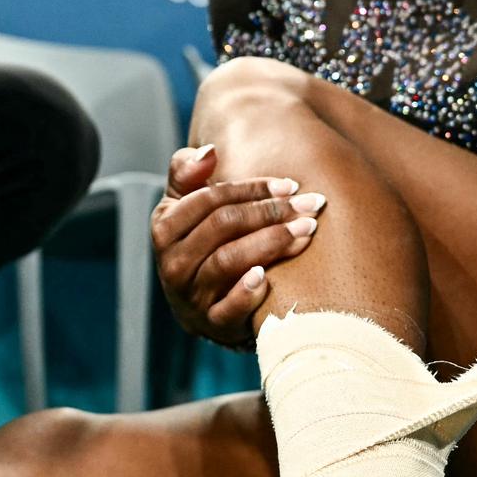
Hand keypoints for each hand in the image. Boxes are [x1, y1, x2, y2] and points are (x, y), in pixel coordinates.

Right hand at [151, 143, 321, 348]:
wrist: (200, 304)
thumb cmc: (201, 242)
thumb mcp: (185, 206)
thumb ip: (188, 172)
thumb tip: (209, 152)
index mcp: (165, 227)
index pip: (209, 199)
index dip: (252, 189)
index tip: (290, 185)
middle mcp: (172, 262)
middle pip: (223, 225)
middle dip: (271, 211)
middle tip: (311, 204)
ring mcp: (190, 296)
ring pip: (228, 261)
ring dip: (272, 243)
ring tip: (307, 231)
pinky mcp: (210, 324)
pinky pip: (227, 309)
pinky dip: (246, 294)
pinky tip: (267, 278)